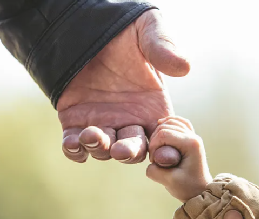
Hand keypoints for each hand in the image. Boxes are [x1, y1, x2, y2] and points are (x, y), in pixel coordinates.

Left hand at [57, 10, 189, 163]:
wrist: (86, 26)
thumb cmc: (123, 28)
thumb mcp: (147, 30)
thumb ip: (164, 48)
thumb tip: (185, 67)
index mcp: (152, 107)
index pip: (163, 137)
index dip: (165, 148)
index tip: (163, 152)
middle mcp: (129, 120)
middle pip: (134, 149)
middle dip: (129, 153)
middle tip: (121, 150)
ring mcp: (103, 123)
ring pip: (104, 149)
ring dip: (99, 148)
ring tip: (91, 135)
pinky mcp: (76, 121)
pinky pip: (76, 144)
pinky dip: (75, 149)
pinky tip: (73, 143)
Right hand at [146, 116, 212, 201]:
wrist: (201, 192)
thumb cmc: (188, 188)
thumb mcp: (169, 182)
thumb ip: (154, 171)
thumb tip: (151, 161)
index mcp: (191, 144)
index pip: (164, 134)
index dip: (153, 146)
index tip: (153, 161)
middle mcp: (194, 137)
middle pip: (166, 126)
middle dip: (155, 139)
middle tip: (155, 157)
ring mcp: (193, 136)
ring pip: (172, 121)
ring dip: (159, 131)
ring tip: (156, 147)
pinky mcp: (190, 138)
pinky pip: (179, 122)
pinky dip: (168, 123)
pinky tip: (160, 127)